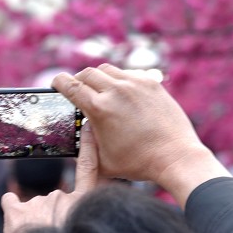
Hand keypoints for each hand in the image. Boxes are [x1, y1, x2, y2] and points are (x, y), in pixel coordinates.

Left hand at [1, 122, 100, 232]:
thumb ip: (78, 213)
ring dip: (34, 220)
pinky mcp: (16, 210)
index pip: (90, 171)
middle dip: (52, 215)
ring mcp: (38, 203)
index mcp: (84, 204)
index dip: (90, 149)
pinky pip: (10, 199)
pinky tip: (12, 215)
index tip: (88, 129)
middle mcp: (63, 198)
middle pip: (56, 199)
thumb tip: (63, 198)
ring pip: (35, 206)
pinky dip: (10, 206)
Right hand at [52, 64, 228, 206]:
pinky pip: (128, 74)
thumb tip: (81, 132)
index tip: (56, 84)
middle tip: (78, 90)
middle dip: (78, 80)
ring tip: (100, 91)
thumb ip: (87, 144)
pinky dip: (120, 81)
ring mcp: (135, 84)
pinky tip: (123, 94)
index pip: (70, 85)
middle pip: (86, 73)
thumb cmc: (139, 163)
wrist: (175, 157)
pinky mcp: (152, 84)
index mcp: (99, 108)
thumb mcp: (103, 160)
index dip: (58, 82)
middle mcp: (116, 90)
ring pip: (107, 70)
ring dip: (99, 78)